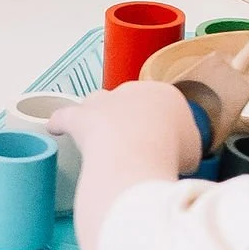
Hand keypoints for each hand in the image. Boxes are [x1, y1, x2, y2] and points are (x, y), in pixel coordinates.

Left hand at [53, 78, 198, 177]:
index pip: (163, 107)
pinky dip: (60, 122)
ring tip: (98, 132)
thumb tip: (177, 158)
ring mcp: (105, 102)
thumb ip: (184, 149)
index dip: (162, 128)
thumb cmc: (170, 153)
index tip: (160, 143)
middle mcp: (134, 91)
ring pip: (99, 101)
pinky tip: (55, 127)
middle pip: (131, 101)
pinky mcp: (80, 118)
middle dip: (131, 119)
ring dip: (99, 114)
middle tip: (134, 144)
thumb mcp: (192, 153)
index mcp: (166, 95)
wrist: (140, 152)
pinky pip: (65, 117)